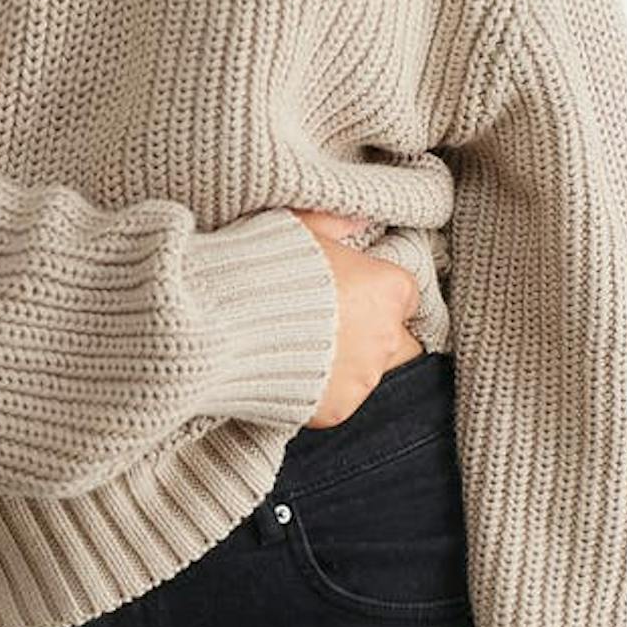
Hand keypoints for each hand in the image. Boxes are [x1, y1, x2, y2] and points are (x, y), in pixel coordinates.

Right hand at [284, 206, 424, 428]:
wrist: (222, 323)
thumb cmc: (262, 266)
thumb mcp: (298, 227)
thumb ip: (334, 222)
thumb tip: (357, 218)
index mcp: (388, 288)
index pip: (404, 297)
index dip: (376, 295)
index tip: (350, 294)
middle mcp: (387, 336)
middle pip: (392, 339)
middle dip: (365, 333)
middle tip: (323, 324)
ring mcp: (364, 377)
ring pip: (365, 372)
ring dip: (342, 364)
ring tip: (297, 348)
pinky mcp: (338, 407)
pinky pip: (336, 400)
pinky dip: (317, 392)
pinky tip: (286, 372)